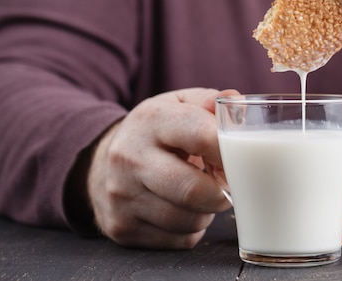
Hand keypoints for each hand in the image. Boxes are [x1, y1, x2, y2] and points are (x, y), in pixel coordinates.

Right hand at [88, 88, 237, 248]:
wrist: (99, 164)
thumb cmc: (156, 132)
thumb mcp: (179, 105)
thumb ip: (211, 102)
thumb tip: (239, 107)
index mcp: (151, 120)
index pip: (203, 136)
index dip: (232, 151)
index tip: (242, 159)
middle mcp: (130, 158)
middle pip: (194, 191)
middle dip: (222, 192)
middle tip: (227, 184)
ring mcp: (123, 197)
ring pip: (190, 220)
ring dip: (208, 212)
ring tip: (202, 193)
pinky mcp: (122, 228)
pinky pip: (179, 240)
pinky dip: (192, 228)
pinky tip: (184, 209)